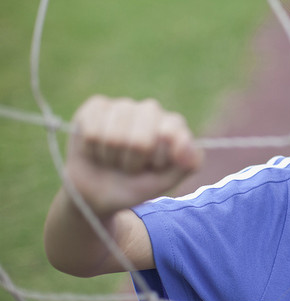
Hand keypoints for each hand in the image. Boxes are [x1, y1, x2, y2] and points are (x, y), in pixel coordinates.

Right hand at [65, 95, 201, 215]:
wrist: (99, 194)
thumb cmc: (137, 185)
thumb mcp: (166, 182)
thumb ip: (188, 163)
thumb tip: (187, 143)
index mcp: (174, 125)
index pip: (170, 136)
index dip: (157, 159)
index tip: (154, 167)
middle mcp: (151, 110)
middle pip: (140, 140)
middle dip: (133, 162)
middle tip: (131, 167)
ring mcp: (124, 106)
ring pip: (114, 137)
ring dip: (111, 157)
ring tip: (114, 159)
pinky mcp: (96, 106)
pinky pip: (92, 130)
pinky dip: (91, 150)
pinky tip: (96, 149)